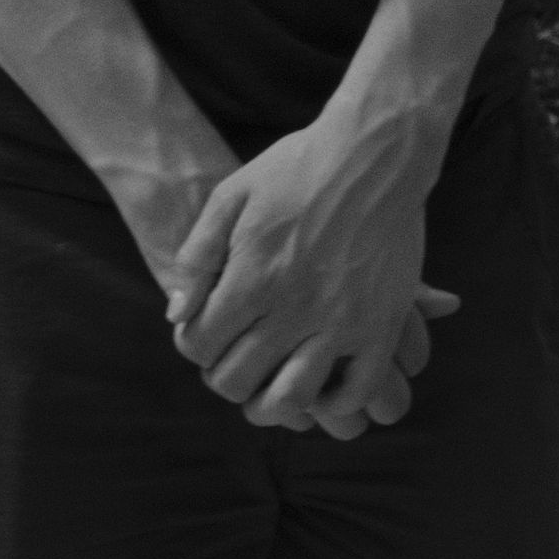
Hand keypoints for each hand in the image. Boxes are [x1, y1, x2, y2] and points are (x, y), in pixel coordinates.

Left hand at [161, 111, 459, 435]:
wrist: (373, 151)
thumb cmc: (296, 167)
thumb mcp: (230, 194)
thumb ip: (198, 255)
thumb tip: (176, 314)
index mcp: (252, 276)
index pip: (202, 345)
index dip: (194, 348)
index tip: (203, 339)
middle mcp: (294, 307)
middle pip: (240, 379)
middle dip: (225, 380)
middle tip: (232, 368)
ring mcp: (342, 320)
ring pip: (295, 397)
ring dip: (273, 407)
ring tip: (268, 397)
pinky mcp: (382, 324)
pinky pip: (359, 389)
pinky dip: (337, 402)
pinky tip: (323, 389)